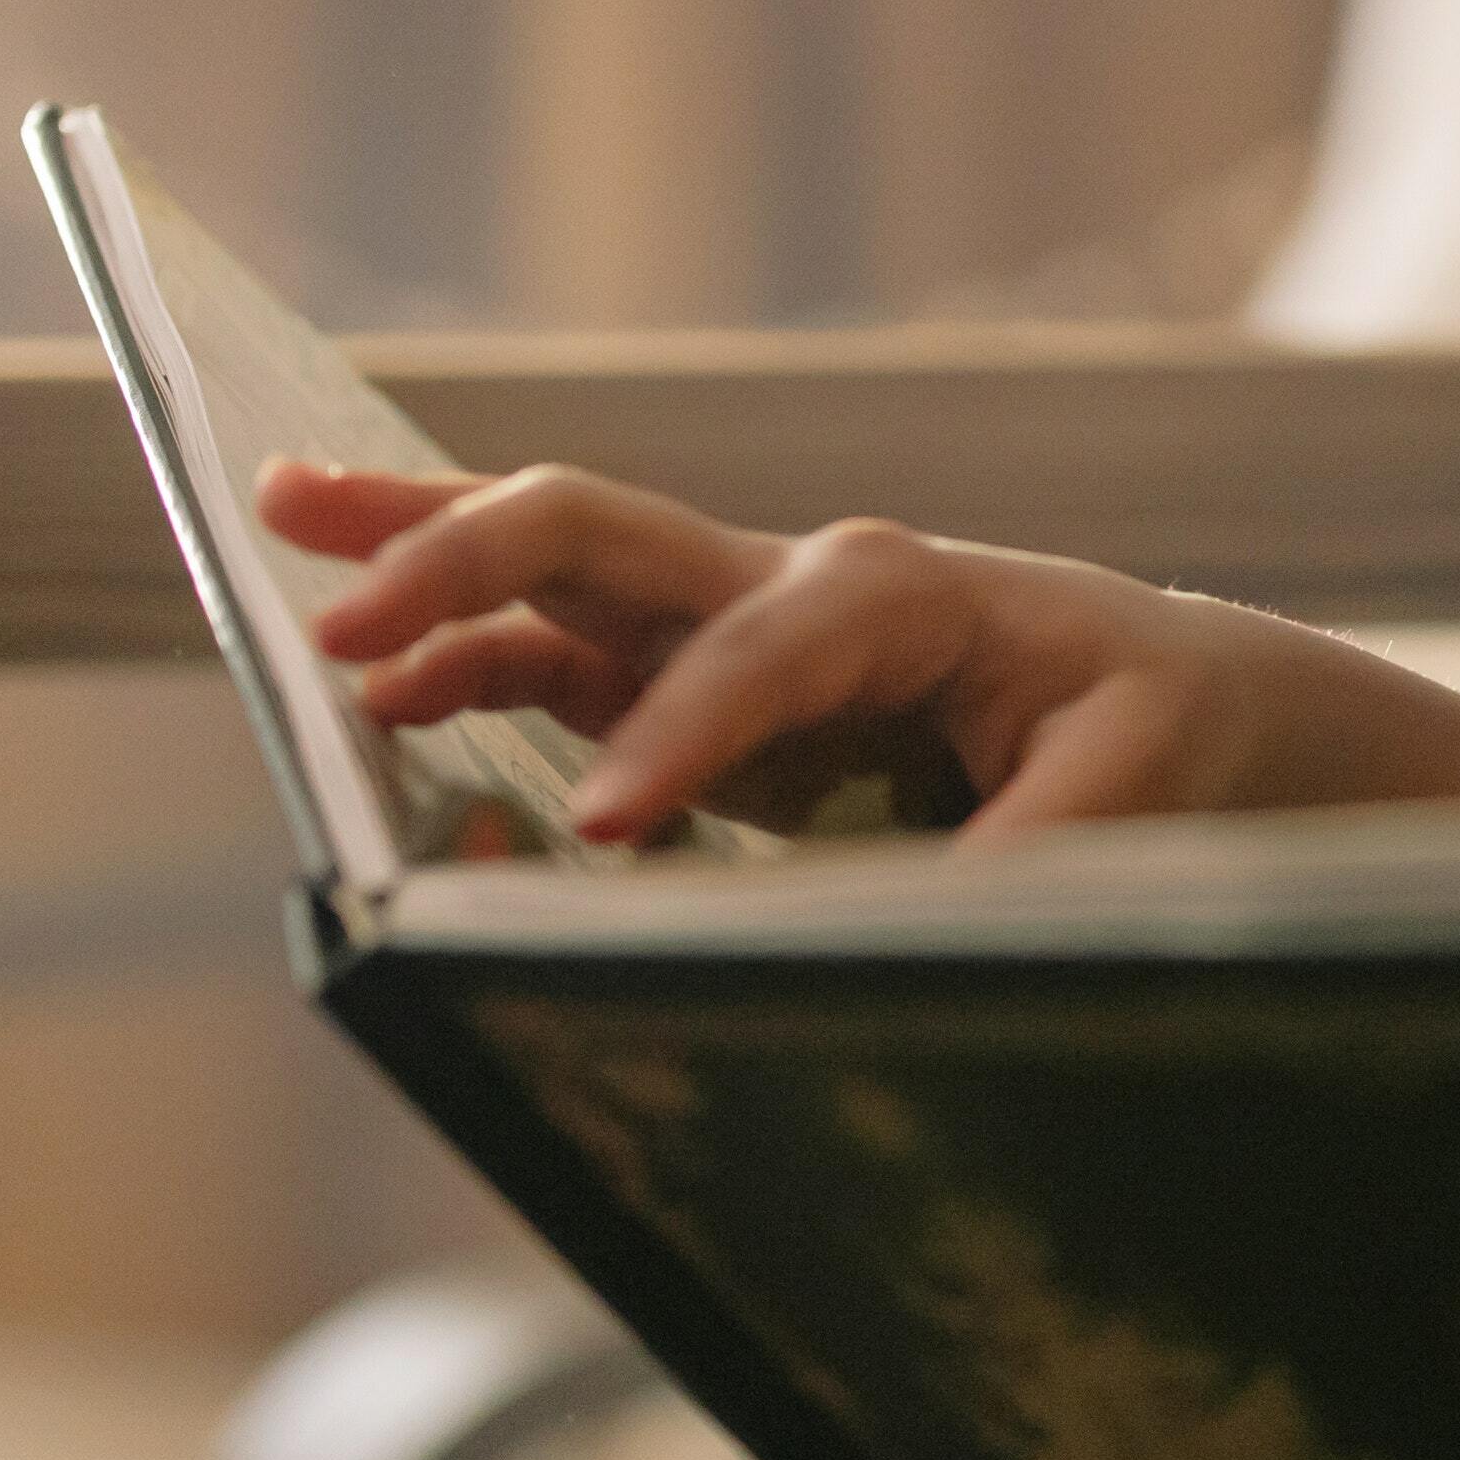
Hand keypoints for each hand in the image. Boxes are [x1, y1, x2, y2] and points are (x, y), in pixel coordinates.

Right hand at [251, 459, 1459, 846]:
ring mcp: (732, 616)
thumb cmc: (1155, 730)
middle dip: (462, 550)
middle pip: (598, 528)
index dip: (679, 738)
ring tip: (279, 544)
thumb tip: (917, 931)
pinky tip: (375, 681)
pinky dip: (464, 651)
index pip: (754, 653)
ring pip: (551, 563)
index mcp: (893, 594)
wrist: (1180, 695)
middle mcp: (792, 581)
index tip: (611, 834)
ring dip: (420, 559)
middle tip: (339, 603)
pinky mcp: (703, 670)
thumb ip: (1019, 854)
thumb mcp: (1126, 790)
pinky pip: (563, 647)